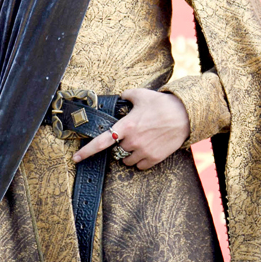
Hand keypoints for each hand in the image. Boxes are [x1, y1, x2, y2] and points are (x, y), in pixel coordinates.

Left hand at [72, 88, 189, 170]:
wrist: (185, 115)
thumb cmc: (162, 104)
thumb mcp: (141, 94)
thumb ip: (126, 96)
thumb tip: (120, 96)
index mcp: (126, 126)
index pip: (101, 142)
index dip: (87, 151)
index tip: (76, 159)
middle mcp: (132, 141)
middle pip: (117, 151)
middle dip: (122, 145)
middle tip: (134, 135)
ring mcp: (143, 151)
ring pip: (127, 161)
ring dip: (130, 154)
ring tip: (142, 142)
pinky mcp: (154, 159)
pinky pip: (140, 166)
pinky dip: (141, 161)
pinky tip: (148, 149)